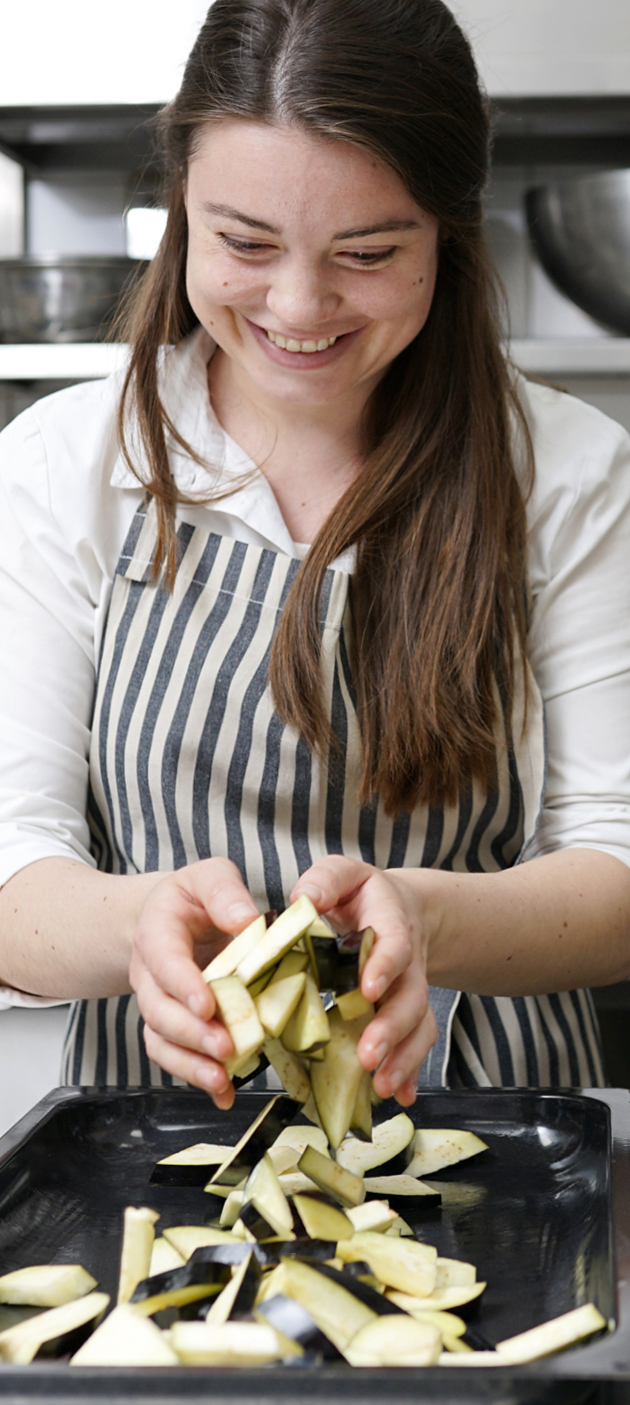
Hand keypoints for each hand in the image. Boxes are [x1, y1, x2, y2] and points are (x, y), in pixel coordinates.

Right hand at [129, 858, 259, 1108]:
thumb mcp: (209, 876)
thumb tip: (246, 921)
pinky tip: (224, 1093)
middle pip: (158, 1010)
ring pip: (160, 1040)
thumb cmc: (193, 899)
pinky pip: (173, 1056)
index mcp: (158, 933)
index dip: (182, 984)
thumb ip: (225, 891)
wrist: (166, 918)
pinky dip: (196, 1078)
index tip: (207, 1004)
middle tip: (225, 1046)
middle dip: (190, 1033)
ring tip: (222, 1078)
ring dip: (189, 1064)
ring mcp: (158, 1004)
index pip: (164, 960)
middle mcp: (150, 974)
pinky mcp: (172, 1027)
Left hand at [292, 857, 436, 1104]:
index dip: (385, 966)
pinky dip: (408, 1072)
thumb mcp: (343, 875)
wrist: (400, 908)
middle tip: (368, 1056)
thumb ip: (325, 881)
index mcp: (390, 923)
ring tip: (379, 1086)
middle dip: (391, 1029)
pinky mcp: (405, 1015)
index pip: (395, 944)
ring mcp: (409, 991)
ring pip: (418, 1025)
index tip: (368, 989)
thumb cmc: (359, 894)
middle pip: (411, 996)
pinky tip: (398, 1096)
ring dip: (402, 1058)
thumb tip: (301, 900)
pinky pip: (415, 1044)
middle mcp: (408, 961)